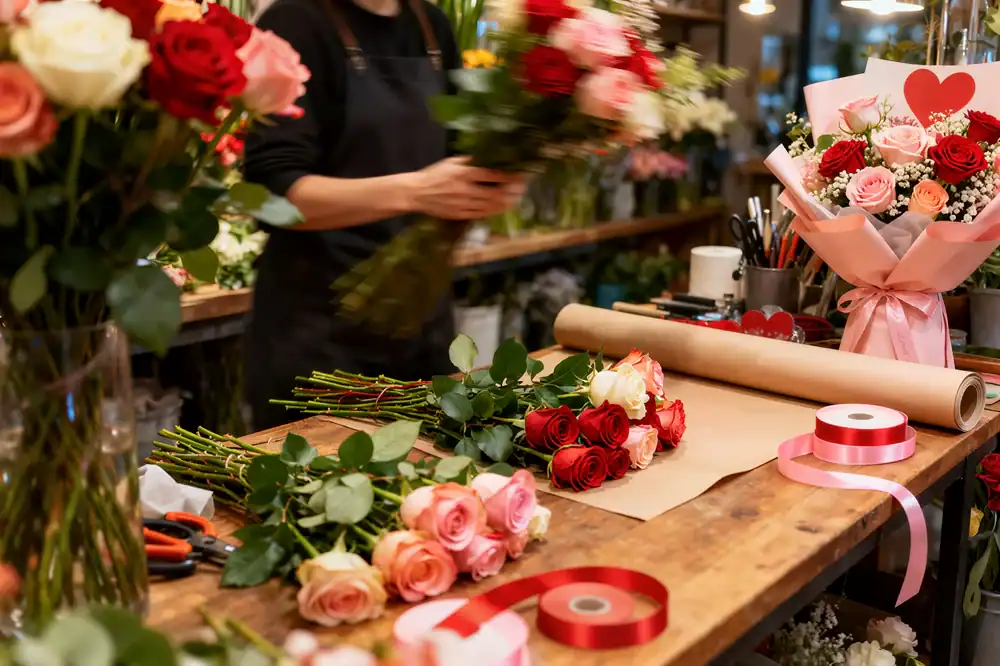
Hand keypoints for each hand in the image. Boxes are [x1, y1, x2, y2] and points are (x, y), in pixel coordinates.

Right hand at [406, 157, 524, 219]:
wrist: (416, 193)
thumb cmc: (434, 174)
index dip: (508, 176)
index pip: (492, 175)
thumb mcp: (452, 162)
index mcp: (463, 172)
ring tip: (515, 201)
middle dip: (511, 192)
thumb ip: (471, 161)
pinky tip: (500, 209)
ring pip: (490, 206)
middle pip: (495, 192)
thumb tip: (490, 159)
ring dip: (505, 204)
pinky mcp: (459, 214)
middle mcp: (465, 189)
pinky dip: (492, 212)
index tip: (520, 175)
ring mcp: (462, 203)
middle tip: (522, 190)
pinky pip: (480, 215)